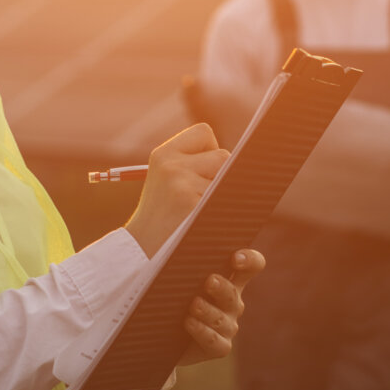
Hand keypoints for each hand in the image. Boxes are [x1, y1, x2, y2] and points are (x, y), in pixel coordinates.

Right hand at [124, 123, 228, 257]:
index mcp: (163, 155)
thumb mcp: (168, 182)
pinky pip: (230, 199)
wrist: (141, 255)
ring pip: (229, 177)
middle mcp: (171, 165)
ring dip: (227, 194)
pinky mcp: (193, 205)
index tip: (203, 173)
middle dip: (222, 177)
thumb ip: (195, 164)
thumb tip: (248, 156)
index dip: (211, 152)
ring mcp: (181, 184)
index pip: (204, 133)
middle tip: (204, 201)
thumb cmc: (164, 219)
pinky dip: (229, 210)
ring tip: (207, 212)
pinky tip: (215, 222)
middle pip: (223, 156)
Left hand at [178, 248, 265, 367]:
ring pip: (221, 319)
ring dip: (208, 311)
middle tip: (209, 281)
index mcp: (229, 280)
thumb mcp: (177, 277)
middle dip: (222, 287)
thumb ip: (183, 263)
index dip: (250, 260)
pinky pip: (214, 341)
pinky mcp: (219, 347)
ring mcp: (227, 326)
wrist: (163, 335)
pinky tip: (189, 323)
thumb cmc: (171, 297)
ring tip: (193, 304)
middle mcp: (232, 303)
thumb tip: (169, 241)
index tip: (236, 258)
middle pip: (232, 293)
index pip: (252, 265)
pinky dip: (202, 331)